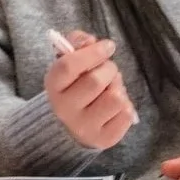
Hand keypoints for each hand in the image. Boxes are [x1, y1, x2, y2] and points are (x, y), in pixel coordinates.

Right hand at [43, 31, 136, 150]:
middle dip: (109, 69)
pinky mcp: (103, 138)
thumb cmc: (76, 85)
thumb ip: (77, 43)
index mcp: (53, 86)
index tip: (108, 46)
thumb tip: (89, 41)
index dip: (92, 52)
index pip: (68, 66)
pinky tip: (114, 108)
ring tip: (110, 90)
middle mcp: (64, 109)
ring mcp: (83, 127)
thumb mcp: (70, 60)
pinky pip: (126, 115)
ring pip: (115, 98)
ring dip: (118, 88)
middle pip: (96, 80)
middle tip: (108, 71)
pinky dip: (126, 106)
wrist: (74, 125)